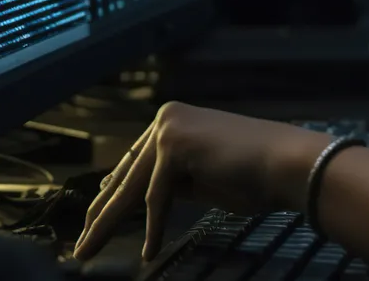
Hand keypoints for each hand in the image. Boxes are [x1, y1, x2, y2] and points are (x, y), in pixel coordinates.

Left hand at [72, 101, 332, 261]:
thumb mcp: (203, 180)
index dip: (113, 195)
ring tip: (88, 251)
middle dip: (102, 213)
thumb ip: (174, 183)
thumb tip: (144, 200)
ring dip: (109, 224)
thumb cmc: (255, 176)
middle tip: (81, 244)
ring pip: (133, 188)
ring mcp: (168, 128)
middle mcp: (166, 117)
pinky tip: (149, 251)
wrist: (286, 164)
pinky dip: (153, 227)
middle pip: (127, 175)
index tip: (94, 218)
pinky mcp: (174, 145)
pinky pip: (155, 196)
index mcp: (174, 121)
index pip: (135, 163)